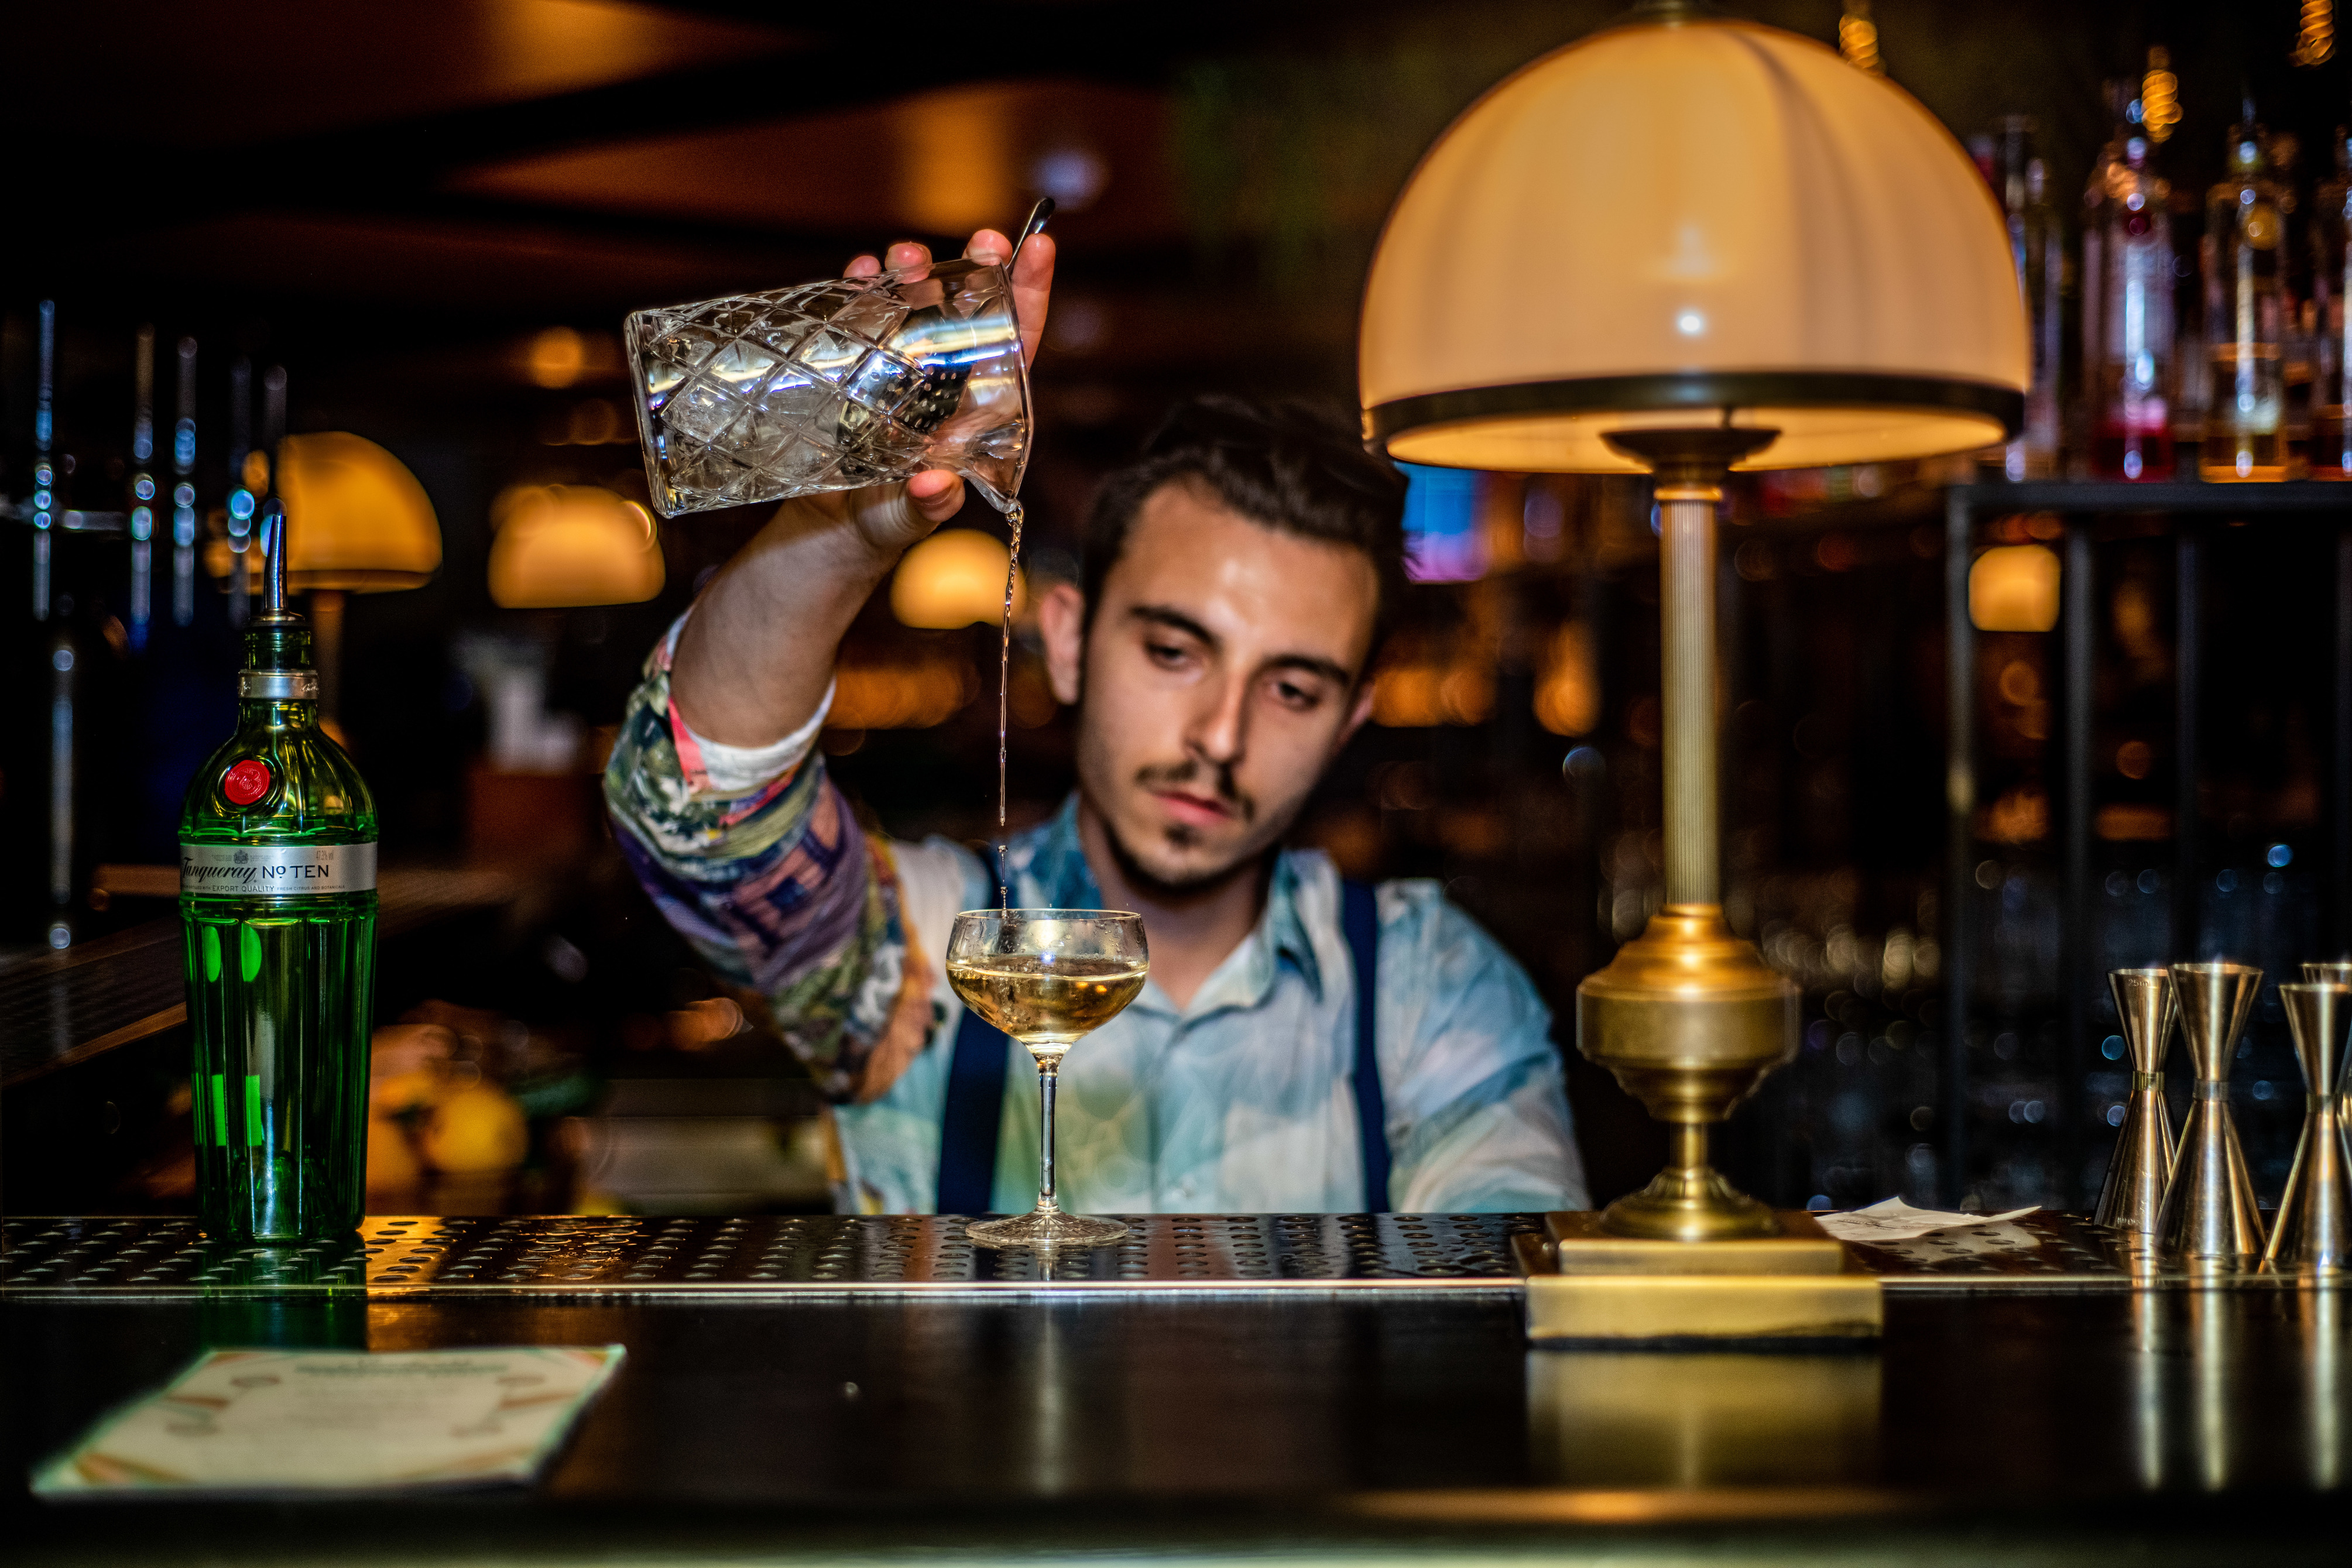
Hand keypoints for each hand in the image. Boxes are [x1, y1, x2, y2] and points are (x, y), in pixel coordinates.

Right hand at [824, 226, 1055, 551]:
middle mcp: (942, 379)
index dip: (1029, 295)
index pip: (1014, 344)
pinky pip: (862, 315)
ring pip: (915, 302)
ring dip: (913, 271)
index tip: (1040, 245)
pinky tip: (858, 269)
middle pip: (967, 311)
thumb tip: (937, 484)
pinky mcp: (854, 364)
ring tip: (906, 255)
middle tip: (981, 239)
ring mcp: (897, 367)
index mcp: (973, 409)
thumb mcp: (909, 519)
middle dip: (974, 268)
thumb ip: (928, 505)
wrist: (830, 529)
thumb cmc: (886, 524)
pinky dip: (860, 288)